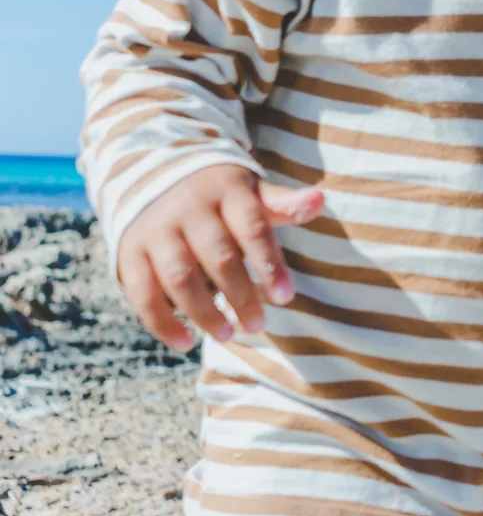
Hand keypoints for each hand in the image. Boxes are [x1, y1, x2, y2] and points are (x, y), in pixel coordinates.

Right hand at [117, 164, 323, 352]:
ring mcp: (157, 230)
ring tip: (227, 334)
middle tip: (259, 324)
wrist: (155, 172)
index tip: (286, 297)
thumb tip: (319, 201)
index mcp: (226, 190)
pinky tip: (185, 343)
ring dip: (203, 311)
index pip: (252, 227)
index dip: (269, 264)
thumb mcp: (250, 191)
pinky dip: (162, 322)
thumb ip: (282, 204)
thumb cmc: (218, 194)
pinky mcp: (131, 252)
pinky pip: (142, 293)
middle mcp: (189, 208)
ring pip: (179, 276)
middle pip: (218, 254)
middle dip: (240, 293)